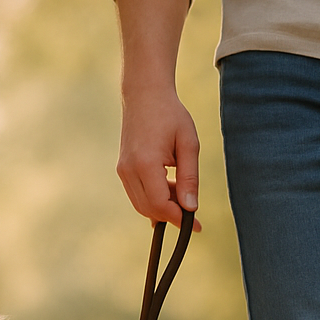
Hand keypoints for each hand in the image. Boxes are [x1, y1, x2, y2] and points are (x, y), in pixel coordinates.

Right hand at [112, 0, 200, 230]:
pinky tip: (170, 195)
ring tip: (182, 196)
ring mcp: (123, 170)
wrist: (145, 94)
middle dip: (171, 216)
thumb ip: (189, 177)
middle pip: (149, 209)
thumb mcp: (188, 144)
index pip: (160, 204)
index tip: (196, 224)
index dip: (178, 218)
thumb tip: (191, 208)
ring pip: (142, 205)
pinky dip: (153, 200)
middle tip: (193, 215)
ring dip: (162, 208)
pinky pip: (138, 194)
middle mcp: (129, 170)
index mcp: (145, 163)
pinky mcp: (123, 169)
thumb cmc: (170, 115)